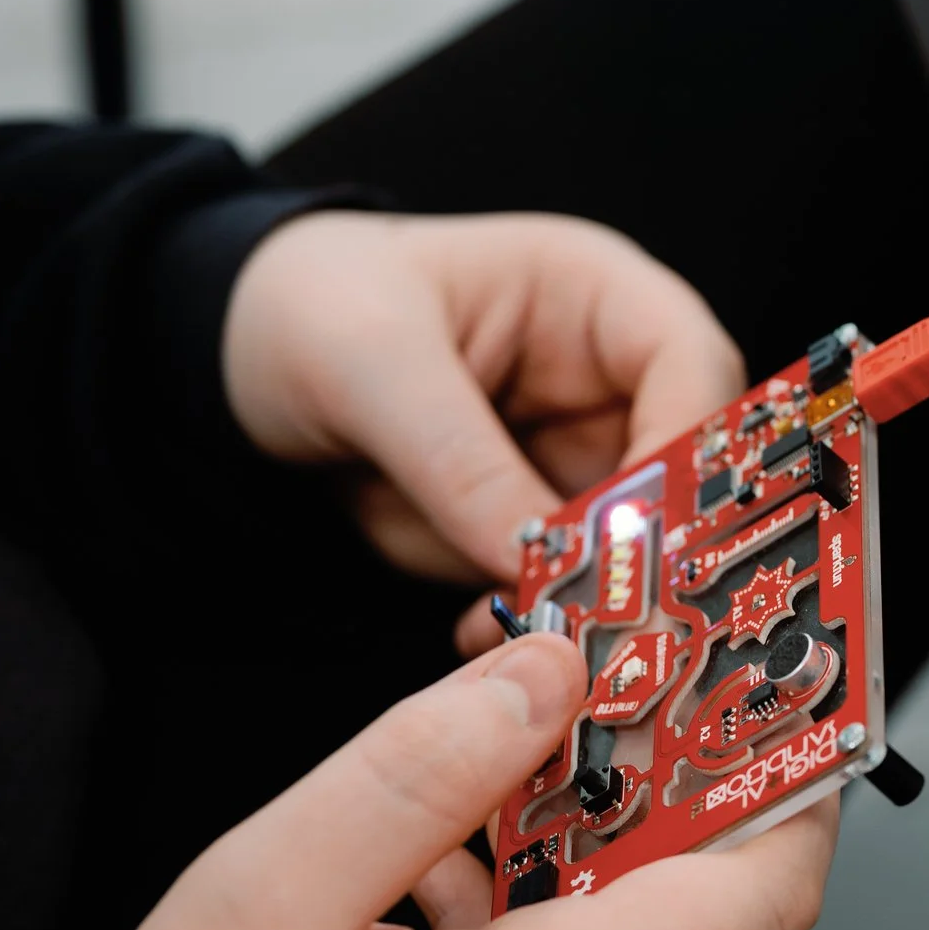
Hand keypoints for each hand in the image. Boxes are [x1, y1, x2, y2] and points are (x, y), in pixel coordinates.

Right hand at [58, 634, 837, 929]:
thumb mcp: (264, 903)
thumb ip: (423, 770)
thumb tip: (545, 674)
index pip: (766, 887)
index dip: (783, 776)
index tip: (754, 694)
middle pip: (697, 915)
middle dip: (628, 815)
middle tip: (534, 744)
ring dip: (562, 892)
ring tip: (426, 872)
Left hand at [224, 212, 742, 598]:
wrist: (236, 357)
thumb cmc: (311, 306)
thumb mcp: (370, 364)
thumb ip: (456, 458)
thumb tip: (534, 557)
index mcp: (599, 298)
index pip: (692, 368)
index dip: (689, 449)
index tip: (646, 530)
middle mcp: (613, 380)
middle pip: (689, 469)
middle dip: (649, 541)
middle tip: (605, 609)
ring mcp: (583, 457)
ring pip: (637, 542)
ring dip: (595, 594)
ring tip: (533, 631)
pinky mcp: (543, 526)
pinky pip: (570, 583)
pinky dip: (539, 619)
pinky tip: (487, 631)